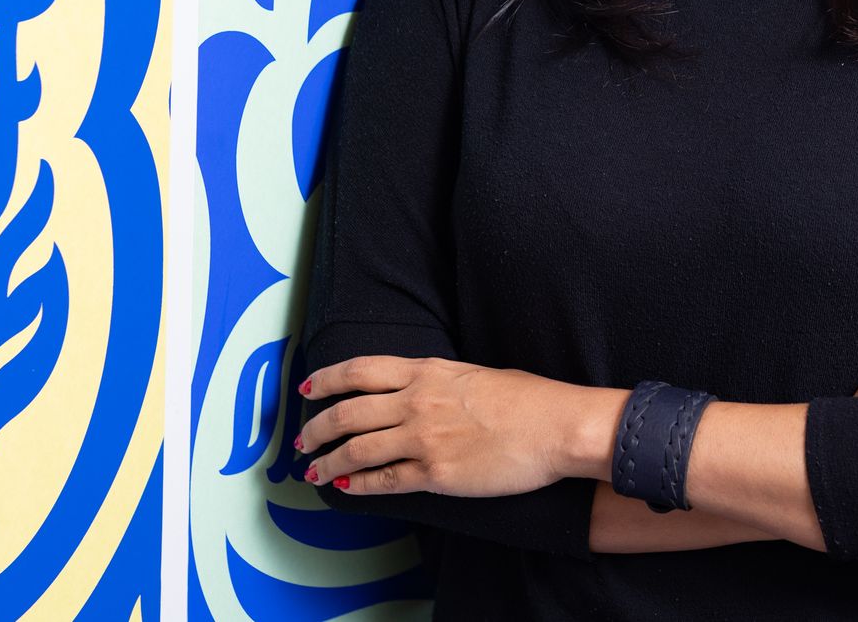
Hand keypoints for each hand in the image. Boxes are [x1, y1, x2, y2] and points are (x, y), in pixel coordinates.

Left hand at [295, 355, 575, 497]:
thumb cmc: (527, 399)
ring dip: (328, 460)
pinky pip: (384, 481)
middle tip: (303, 439)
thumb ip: (438, 381)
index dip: (327, 380)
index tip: (308, 389)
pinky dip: (358, 484)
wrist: (555, 426)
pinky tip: (345, 486)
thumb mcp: (473, 374)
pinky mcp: (436, 475)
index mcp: (427, 371)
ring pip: (357, 449)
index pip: (359, 371)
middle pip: (348, 412)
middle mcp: (417, 402)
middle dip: (317, 427)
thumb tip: (417, 391)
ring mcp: (423, 439)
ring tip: (313, 470)